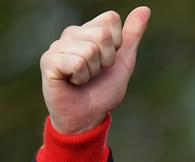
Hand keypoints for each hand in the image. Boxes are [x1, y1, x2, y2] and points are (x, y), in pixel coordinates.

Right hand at [40, 6, 150, 133]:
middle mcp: (71, 34)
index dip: (117, 44)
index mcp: (89, 31)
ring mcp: (58, 46)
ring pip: (90, 50)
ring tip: (83, 79)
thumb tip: (145, 9)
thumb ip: (132, 35)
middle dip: (106, 60)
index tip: (108, 61)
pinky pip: (76, 62)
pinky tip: (72, 82)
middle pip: (102, 35)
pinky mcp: (49, 61)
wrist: (88, 116)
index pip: (111, 19)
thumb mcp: (124, 62)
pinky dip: (81, 77)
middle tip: (96, 73)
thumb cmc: (103, 90)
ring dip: (93, 72)